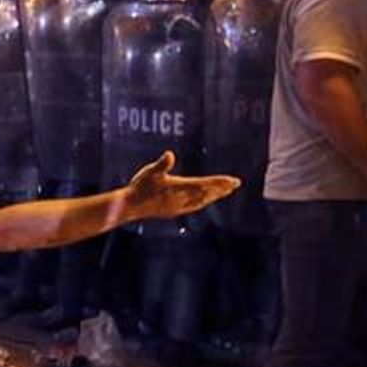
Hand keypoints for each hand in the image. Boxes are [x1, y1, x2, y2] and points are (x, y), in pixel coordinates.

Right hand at [119, 151, 240, 220]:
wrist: (130, 206)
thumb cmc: (140, 187)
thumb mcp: (149, 172)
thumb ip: (161, 164)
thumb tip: (169, 154)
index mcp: (180, 188)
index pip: (205, 184)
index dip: (220, 182)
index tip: (234, 181)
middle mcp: (182, 199)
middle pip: (207, 194)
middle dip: (221, 188)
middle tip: (235, 184)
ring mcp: (179, 207)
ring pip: (202, 201)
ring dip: (214, 196)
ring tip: (224, 192)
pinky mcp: (174, 211)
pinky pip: (194, 206)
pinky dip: (203, 202)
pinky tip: (204, 201)